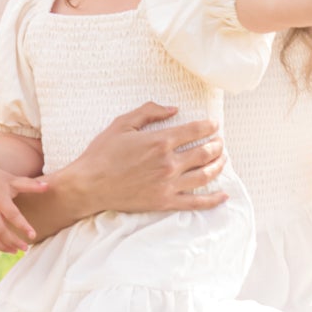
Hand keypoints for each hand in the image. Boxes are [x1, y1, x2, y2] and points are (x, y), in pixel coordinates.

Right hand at [0, 160, 50, 256]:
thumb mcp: (14, 180)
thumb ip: (30, 185)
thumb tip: (48, 186)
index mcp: (0, 200)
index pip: (13, 215)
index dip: (23, 226)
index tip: (33, 235)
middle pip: (0, 230)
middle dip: (13, 241)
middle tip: (25, 249)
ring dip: (1, 246)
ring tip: (14, 251)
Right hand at [70, 102, 229, 215]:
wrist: (88, 185)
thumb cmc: (102, 153)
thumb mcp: (123, 123)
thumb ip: (150, 111)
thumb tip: (174, 109)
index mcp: (160, 141)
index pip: (195, 131)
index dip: (209, 126)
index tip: (214, 125)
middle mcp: (168, 163)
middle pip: (205, 153)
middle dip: (217, 145)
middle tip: (219, 142)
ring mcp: (168, 185)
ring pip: (205, 175)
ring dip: (218, 165)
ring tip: (222, 159)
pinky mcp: (164, 202)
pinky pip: (195, 203)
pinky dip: (212, 200)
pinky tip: (223, 196)